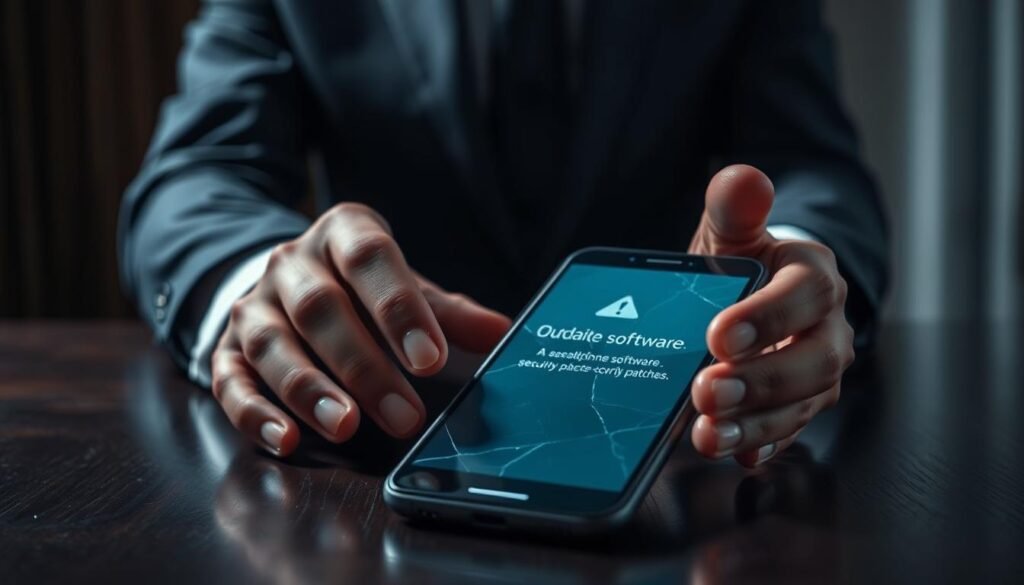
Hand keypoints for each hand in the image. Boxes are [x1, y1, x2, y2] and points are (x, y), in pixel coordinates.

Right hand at [211, 203, 510, 455]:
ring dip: (309, 389)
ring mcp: (252, 305)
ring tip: (347, 425)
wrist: (290, 280)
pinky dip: (255, 414)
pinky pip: (228, 381)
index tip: (431, 360)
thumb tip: (502, 333)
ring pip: (271, 344)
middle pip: (320, 308)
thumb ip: (447, 314)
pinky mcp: (225, 348)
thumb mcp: (406, 287)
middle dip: (364, 365)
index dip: (399, 309)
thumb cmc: (362, 288)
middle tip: (403, 415)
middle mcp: (291, 264)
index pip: (369, 259)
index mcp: (343, 233)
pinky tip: (287, 441)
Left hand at [688, 165, 853, 466]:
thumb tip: (742, 179)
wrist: (756, 294)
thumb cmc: (744, 261)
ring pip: (803, 405)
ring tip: (708, 436)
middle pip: (814, 362)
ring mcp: (817, 373)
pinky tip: (734, 453)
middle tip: (707, 392)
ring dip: (756, 424)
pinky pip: (790, 431)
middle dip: (761, 382)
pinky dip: (763, 445)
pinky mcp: (800, 406)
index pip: (805, 296)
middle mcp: (827, 328)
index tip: (717, 335)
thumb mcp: (733, 232)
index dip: (766, 317)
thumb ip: (734, 208)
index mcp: (814, 277)